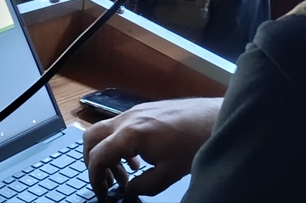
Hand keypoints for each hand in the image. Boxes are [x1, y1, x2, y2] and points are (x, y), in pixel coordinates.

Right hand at [83, 98, 221, 200]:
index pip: (98, 157)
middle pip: (91, 138)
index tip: (102, 194)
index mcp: (129, 134)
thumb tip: (129, 191)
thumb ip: (143, 186)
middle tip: (105, 182)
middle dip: (92, 162)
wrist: (215, 118)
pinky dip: (118, 145)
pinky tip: (137, 160)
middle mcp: (126, 119)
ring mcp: (133, 112)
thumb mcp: (169, 174)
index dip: (96, 179)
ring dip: (107, 154)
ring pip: (104, 132)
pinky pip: (119, 127)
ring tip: (124, 176)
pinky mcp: (142, 111)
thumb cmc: (194, 143)